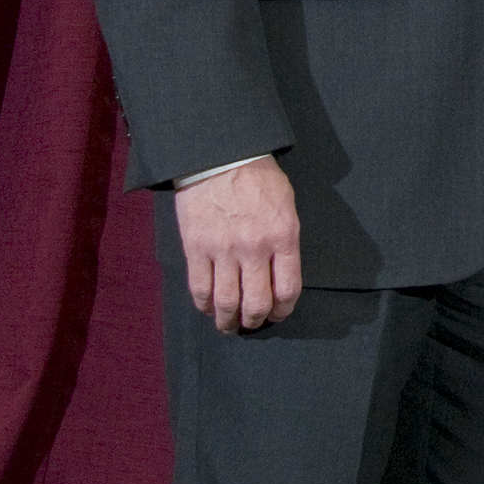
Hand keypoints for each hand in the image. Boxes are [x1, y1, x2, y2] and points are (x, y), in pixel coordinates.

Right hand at [175, 155, 301, 333]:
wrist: (220, 157)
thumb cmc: (258, 178)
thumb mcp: (286, 205)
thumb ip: (284, 240)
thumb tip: (279, 271)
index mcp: (283, 236)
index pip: (287, 288)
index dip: (283, 310)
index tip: (278, 314)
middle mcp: (254, 248)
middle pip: (256, 302)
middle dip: (255, 320)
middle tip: (252, 323)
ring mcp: (223, 250)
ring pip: (226, 302)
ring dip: (228, 321)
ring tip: (229, 325)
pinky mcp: (196, 249)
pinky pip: (199, 289)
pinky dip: (204, 305)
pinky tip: (209, 309)